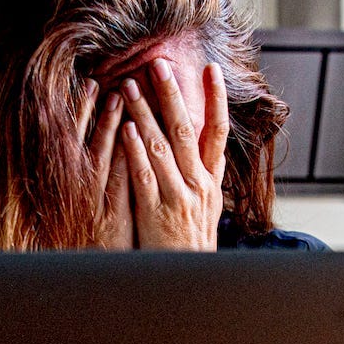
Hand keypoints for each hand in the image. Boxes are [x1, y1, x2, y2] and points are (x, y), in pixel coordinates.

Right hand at [79, 78, 133, 249]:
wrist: (98, 283)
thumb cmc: (98, 249)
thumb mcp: (91, 215)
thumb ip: (98, 186)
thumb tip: (107, 154)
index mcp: (78, 189)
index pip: (80, 145)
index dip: (84, 116)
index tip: (91, 88)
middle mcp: (84, 193)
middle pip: (85, 145)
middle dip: (89, 114)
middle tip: (95, 83)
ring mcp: (97, 205)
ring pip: (100, 159)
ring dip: (106, 127)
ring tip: (115, 98)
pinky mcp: (111, 220)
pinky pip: (118, 185)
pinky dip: (121, 160)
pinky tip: (127, 138)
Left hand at [118, 58, 227, 251]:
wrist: (189, 279)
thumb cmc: (192, 243)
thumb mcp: (208, 207)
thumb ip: (208, 176)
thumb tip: (211, 147)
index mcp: (211, 181)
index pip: (218, 132)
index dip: (216, 99)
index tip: (212, 69)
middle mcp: (198, 185)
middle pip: (187, 131)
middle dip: (172, 95)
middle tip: (159, 64)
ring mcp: (178, 198)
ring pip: (162, 148)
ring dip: (145, 115)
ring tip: (130, 87)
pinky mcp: (156, 213)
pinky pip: (145, 176)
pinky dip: (136, 151)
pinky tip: (125, 130)